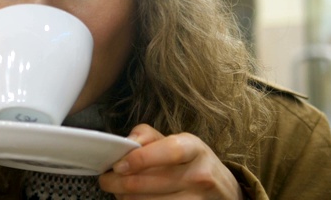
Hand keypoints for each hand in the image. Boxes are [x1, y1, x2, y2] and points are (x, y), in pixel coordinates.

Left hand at [99, 124, 242, 198]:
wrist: (224, 191)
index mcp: (195, 149)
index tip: (118, 165)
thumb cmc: (192, 163)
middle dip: (121, 183)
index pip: (170, 151)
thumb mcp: (178, 142)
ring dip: (126, 199)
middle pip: (153, 182)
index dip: (141, 159)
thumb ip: (149, 137)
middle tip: (106, 180)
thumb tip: (127, 141)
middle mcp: (200, 175)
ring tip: (119, 192)